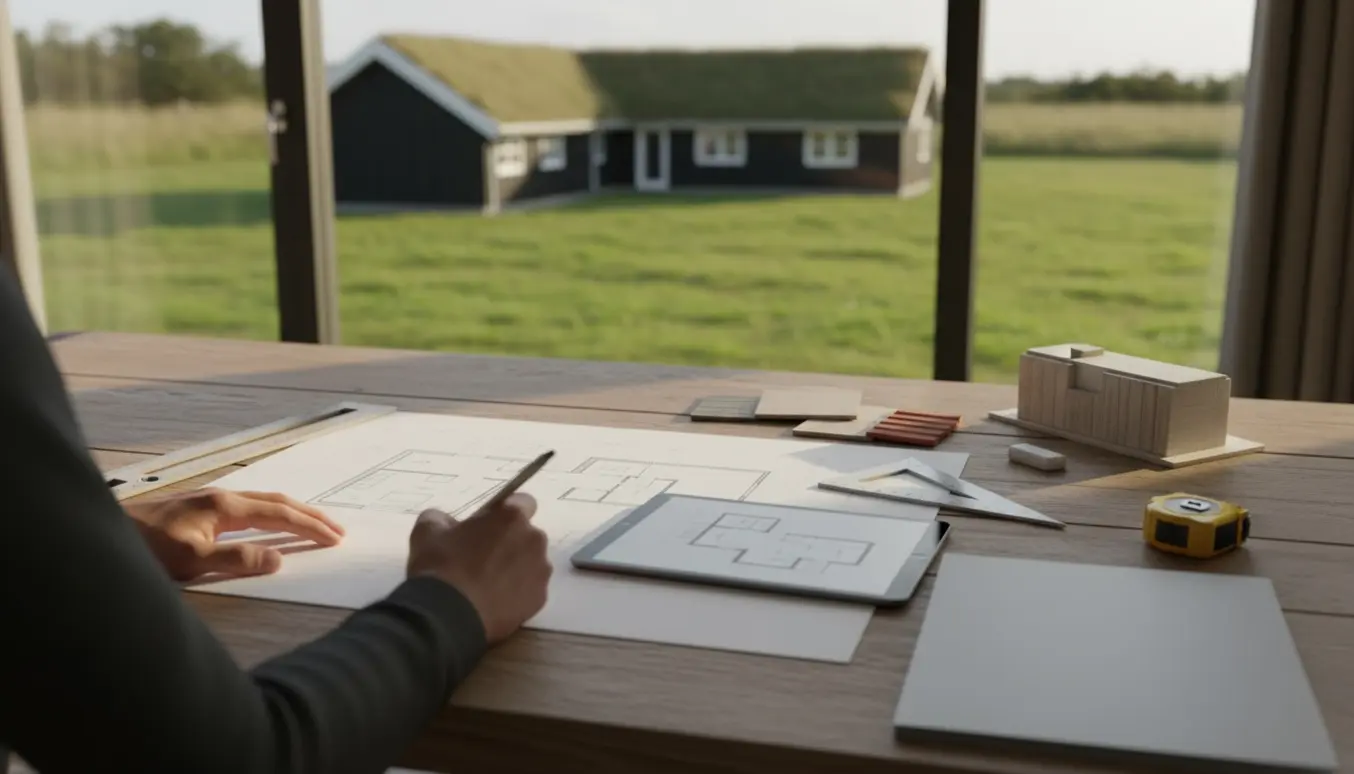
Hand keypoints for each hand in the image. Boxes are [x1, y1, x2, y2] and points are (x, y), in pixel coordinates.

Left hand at [125, 488, 345, 581]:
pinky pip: (250, 506)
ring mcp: (210, 499)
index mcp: (225, 506)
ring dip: (293, 512)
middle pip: (277, 501)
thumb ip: (237, 559)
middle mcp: (222, 496)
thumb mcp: (193, 561)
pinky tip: (268, 521)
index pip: (279, 514)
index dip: (309, 526)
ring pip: (264, 501)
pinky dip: (272, 513)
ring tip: (313, 523)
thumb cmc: (147, 549)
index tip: (335, 538)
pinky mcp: (200, 507)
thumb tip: (278, 559)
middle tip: (337, 530)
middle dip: (310, 515)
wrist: (108, 532)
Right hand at [407, 493, 551, 644]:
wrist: (447, 616)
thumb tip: (448, 524)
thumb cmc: (440, 566)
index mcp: (512, 517)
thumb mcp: (427, 531)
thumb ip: (443, 519)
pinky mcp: (540, 600)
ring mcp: (541, 571)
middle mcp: (534, 540)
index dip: (505, 514)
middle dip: (510, 543)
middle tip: (483, 559)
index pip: (523, 503)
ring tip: (488, 585)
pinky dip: (517, 594)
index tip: (489, 526)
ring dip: (516, 568)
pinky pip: (530, 590)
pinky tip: (494, 602)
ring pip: (531, 564)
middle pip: (527, 536)